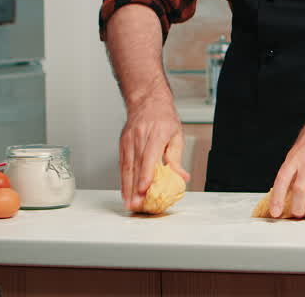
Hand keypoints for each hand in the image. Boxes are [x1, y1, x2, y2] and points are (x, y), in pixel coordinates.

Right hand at [119, 95, 190, 211]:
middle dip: (135, 187)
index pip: (149, 156)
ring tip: (129, 203)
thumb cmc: (164, 117)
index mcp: (157, 132)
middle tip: (136, 205)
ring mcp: (129, 139)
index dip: (146, 174)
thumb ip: (176, 158)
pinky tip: (125, 192)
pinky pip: (122, 164)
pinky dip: (123, 180)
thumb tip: (182, 177)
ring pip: (127, 167)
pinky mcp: (122, 143)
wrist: (147, 100)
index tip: (144, 189)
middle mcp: (140, 136)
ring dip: (127, 187)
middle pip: (136, 165)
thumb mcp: (177, 135)